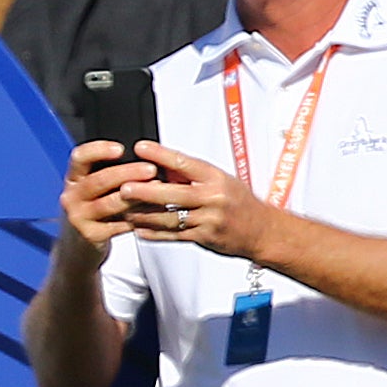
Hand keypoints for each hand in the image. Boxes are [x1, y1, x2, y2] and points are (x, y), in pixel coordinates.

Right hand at [56, 139, 159, 250]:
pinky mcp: (91, 235)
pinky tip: (154, 211)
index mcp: (73, 179)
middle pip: (98, 181)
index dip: (99, 150)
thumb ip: (110, 174)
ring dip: (136, 196)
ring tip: (157, 190)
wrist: (79, 245)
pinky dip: (139, 217)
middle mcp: (72, 197)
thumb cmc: (93, 209)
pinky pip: (119, 225)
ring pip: (109, 204)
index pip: (79, 158)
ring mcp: (79, 217)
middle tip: (151, 169)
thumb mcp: (93, 189)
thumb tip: (145, 158)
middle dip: (127, 173)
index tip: (120, 149)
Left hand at [124, 139, 278, 259]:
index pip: (185, 163)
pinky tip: (138, 230)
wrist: (262, 231)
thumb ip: (191, 174)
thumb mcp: (220, 180)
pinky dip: (154, 233)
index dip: (161, 155)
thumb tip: (159, 163)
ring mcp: (209, 220)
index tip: (141, 148)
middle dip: (147, 191)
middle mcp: (213, 198)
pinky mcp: (205, 238)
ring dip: (144, 216)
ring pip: (171, 218)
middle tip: (124, 188)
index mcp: (215, 178)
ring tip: (125, 211)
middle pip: (175, 194)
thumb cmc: (238, 201)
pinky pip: (174, 236)